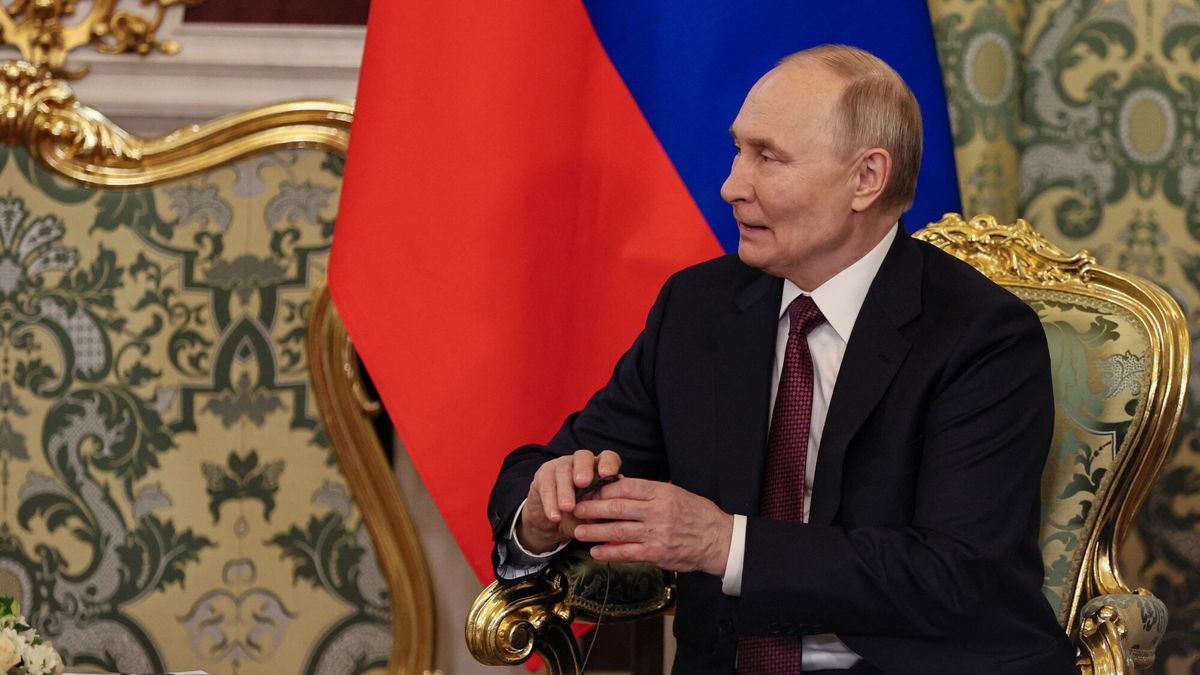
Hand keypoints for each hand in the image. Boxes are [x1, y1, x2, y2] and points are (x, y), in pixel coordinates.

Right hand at [516, 449, 620, 553]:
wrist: (553, 523)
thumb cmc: (581, 515)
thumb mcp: (595, 515)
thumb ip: (605, 509)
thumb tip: (616, 505)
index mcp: (599, 468)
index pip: (607, 458)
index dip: (609, 463)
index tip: (608, 474)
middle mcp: (580, 463)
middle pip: (583, 457)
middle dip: (583, 469)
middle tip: (584, 483)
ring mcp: (560, 466)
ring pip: (563, 471)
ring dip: (565, 491)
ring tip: (568, 508)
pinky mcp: (543, 475)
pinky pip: (547, 486)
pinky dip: (551, 502)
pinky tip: (555, 516)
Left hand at [572, 478, 732, 576]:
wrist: (719, 541)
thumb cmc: (698, 515)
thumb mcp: (677, 494)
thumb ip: (651, 493)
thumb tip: (622, 489)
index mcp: (662, 493)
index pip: (626, 486)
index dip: (604, 489)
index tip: (591, 492)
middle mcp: (657, 511)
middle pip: (616, 507)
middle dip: (592, 508)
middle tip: (576, 508)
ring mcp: (656, 533)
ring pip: (617, 530)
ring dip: (594, 531)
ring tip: (579, 532)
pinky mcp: (656, 554)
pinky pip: (627, 553)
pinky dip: (609, 552)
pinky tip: (596, 552)